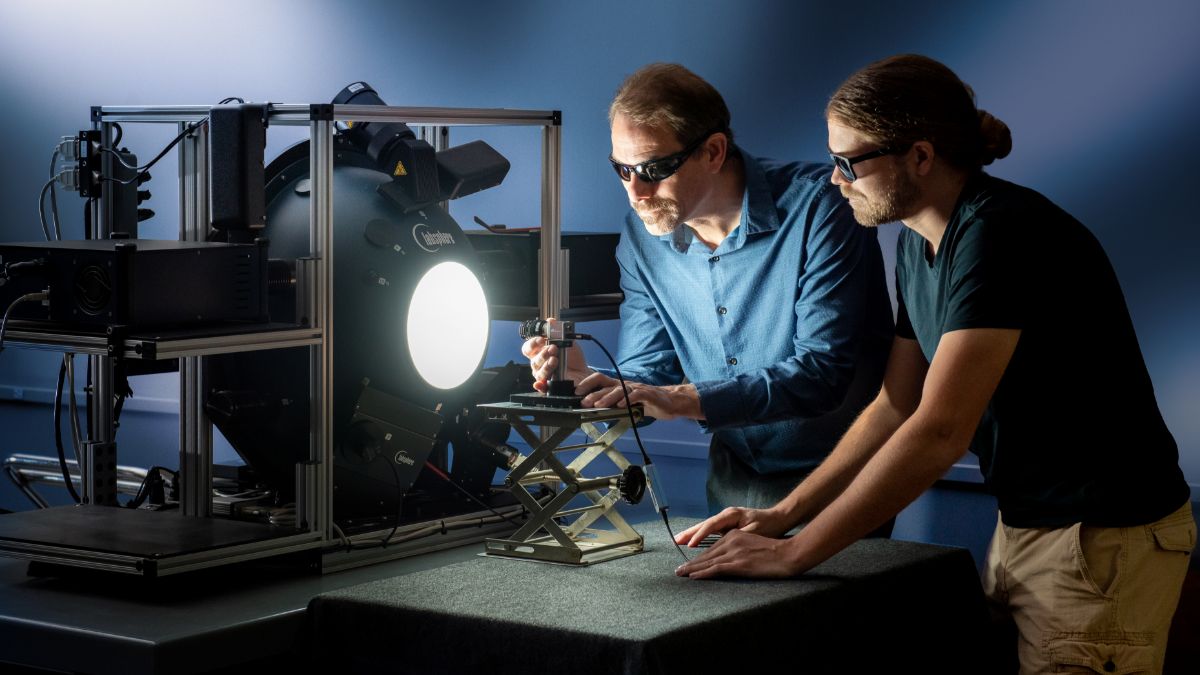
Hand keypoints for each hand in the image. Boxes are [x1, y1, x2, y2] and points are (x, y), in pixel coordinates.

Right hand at [520, 319, 589, 391]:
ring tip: (555, 360)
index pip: (528, 348)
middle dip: (543, 353)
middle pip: (533, 360)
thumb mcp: (567, 341)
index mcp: (540, 351)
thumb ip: (558, 331)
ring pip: (537, 372)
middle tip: (553, 349)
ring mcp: (543, 374)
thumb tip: (551, 321)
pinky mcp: (549, 384)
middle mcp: (539, 363)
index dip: (533, 343)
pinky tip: (541, 382)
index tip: (541, 339)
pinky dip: (539, 385)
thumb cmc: (572, 356)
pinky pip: (541, 387)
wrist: (583, 370)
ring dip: (545, 365)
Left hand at [579, 380, 701, 420]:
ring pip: (619, 390)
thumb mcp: (626, 405)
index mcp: (619, 386)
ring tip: (598, 405)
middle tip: (583, 401)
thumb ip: (613, 406)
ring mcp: (636, 388)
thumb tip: (594, 411)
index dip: (588, 384)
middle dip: (594, 393)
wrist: (670, 402)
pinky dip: (627, 400)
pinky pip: (636, 395)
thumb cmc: (646, 403)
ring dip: (607, 398)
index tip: (576, 392)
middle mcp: (626, 385)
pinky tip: (621, 406)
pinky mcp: (647, 394)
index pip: (600, 380)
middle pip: (607, 386)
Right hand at [673, 506, 791, 546]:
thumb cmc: (769, 525)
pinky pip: (710, 531)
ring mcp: (725, 520)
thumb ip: (739, 535)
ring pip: (705, 527)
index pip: (711, 525)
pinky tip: (692, 541)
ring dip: (692, 534)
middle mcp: (725, 515)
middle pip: (704, 524)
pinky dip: (700, 536)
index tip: (690, 545)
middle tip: (675, 541)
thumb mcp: (755, 530)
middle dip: (689, 533)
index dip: (700, 535)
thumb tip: (725, 541)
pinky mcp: (727, 525)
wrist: (778, 518)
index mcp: (731, 515)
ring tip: (678, 540)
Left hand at [674, 528, 805, 579]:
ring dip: (692, 569)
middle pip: (707, 554)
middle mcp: (732, 540)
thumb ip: (740, 548)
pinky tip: (693, 577)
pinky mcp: (739, 563)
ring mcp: (735, 552)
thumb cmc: (775, 553)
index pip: (712, 548)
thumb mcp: (753, 544)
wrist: (788, 554)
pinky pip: (716, 569)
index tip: (688, 563)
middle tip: (678, 570)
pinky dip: (703, 573)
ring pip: (708, 561)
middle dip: (691, 563)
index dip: (699, 557)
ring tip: (680, 574)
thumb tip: (730, 560)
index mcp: (735, 535)